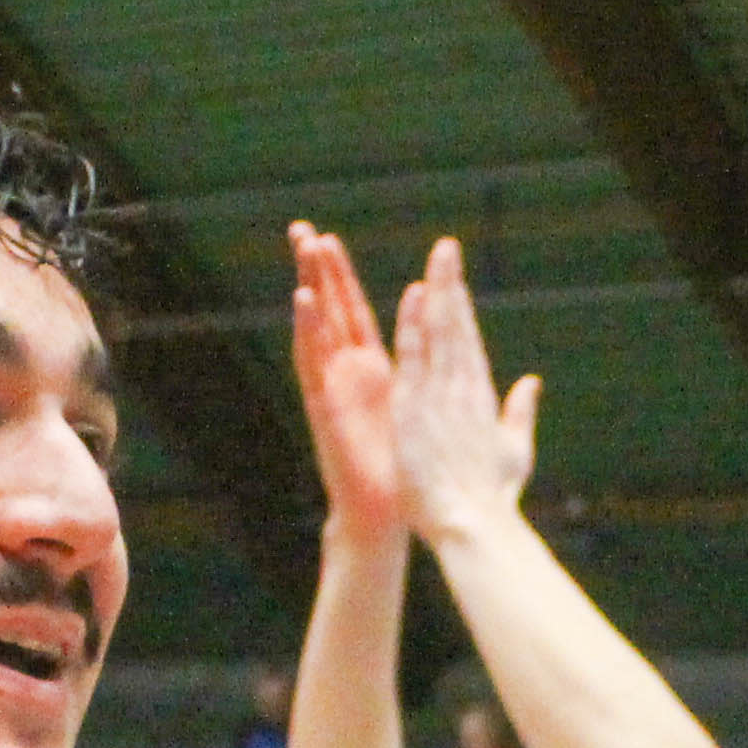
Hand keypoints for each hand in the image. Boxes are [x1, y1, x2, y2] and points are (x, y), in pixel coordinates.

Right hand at [287, 225, 409, 545]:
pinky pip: (313, 364)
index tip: (327, 239)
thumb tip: (446, 352)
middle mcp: (347, 376)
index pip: (353, 313)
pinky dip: (308, 331)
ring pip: (317, 328)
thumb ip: (431, 378)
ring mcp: (333, 390)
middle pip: (328, 311)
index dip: (340, 278)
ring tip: (302, 250)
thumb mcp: (424, 414)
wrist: (386, 518)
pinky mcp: (327, 409)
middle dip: (316, 271)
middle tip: (301, 229)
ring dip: (310, 287)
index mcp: (373, 372)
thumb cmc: (405, 474)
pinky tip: (303, 301)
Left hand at [378, 238, 538, 547]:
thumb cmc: (492, 499)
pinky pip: (415, 357)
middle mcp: (464, 389)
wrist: (475, 526)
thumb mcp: (512, 451)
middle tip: (447, 248)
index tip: (453, 280)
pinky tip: (415, 295)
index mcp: (483, 399)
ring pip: (440, 333)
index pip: (468, 343)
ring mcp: (442, 396)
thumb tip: (532, 384)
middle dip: (451, 285)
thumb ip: (519, 413)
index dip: (460, 309)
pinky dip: (416, 324)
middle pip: (457, 327)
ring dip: (438, 291)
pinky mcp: (418, 408)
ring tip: (437, 257)